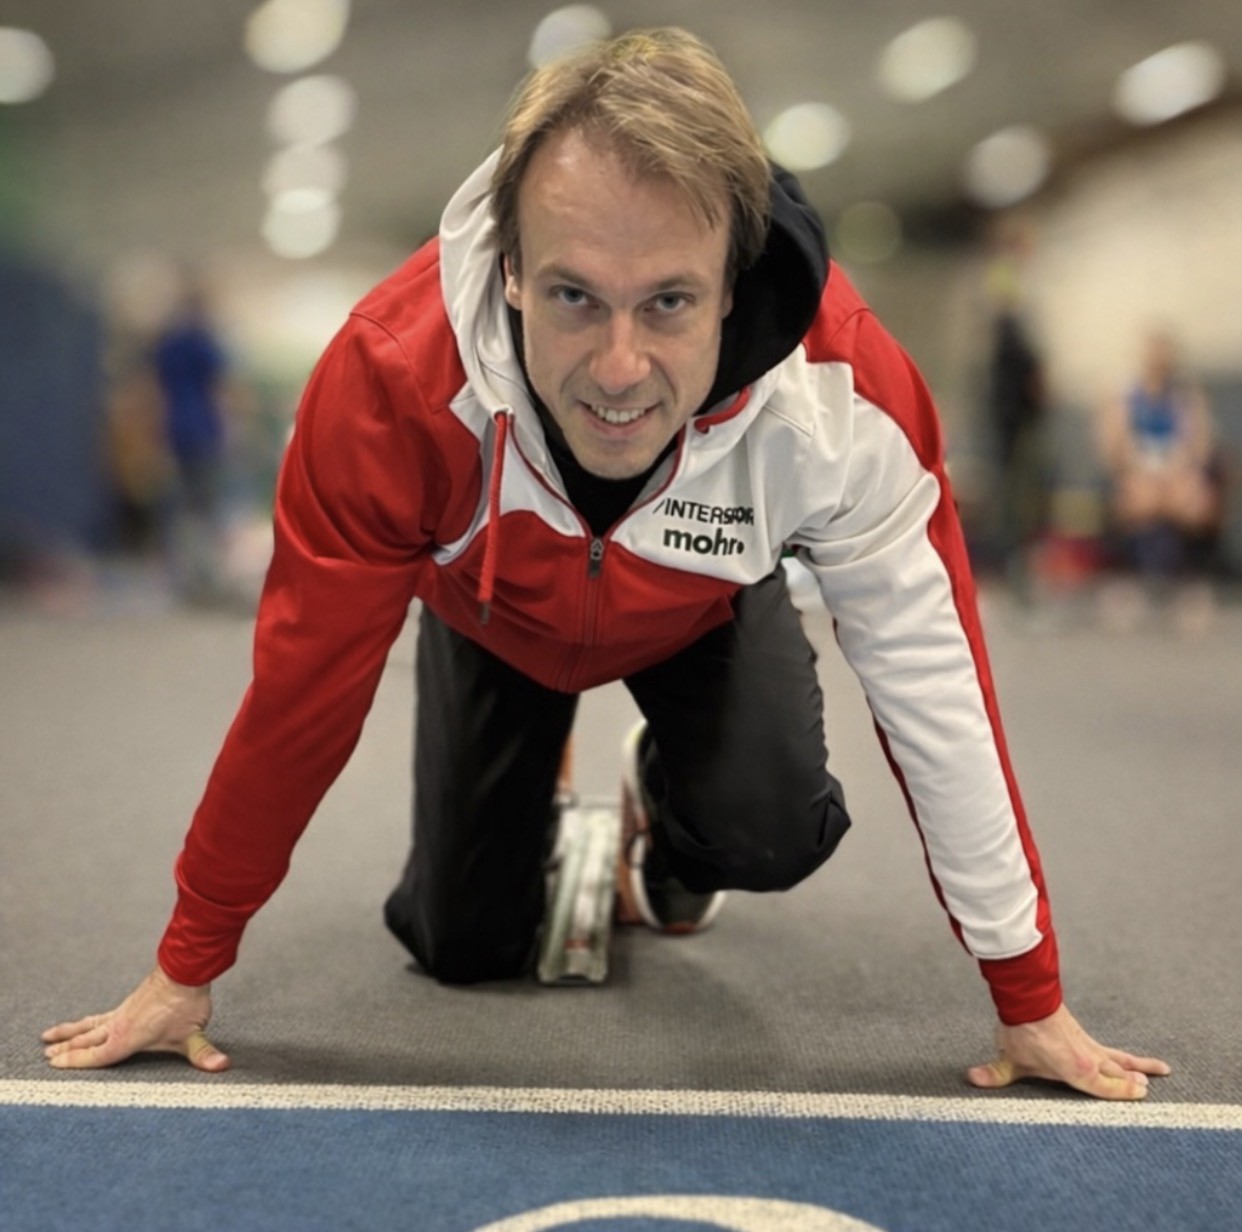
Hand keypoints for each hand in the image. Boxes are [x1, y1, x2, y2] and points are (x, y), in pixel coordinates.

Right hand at [42, 967, 229, 1071]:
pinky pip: (102, 1015)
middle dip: (66, 1049)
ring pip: (90, 1024)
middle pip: (86, 1039)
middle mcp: (118, 1025)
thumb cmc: (185, 1004)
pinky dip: (88, 1020)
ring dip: (70, 1031)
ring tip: (50, 1035)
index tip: (54, 1065)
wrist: (185, 969)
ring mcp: (123, 1011)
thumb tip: (222, 1066)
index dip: (75, 1062)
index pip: (95, 1056)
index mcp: (126, 1038)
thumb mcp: (193, 1035)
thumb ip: (203, 1054)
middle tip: (46, 1055)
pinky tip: (88, 1021)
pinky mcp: (130, 1001)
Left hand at [967, 1003, 1168, 1099]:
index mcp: (1078, 1072)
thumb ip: (994, 1073)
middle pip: (1117, 1073)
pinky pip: (1109, 1047)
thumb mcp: (1009, 1059)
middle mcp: (1089, 1059)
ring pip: (1119, 1057)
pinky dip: (1123, 1054)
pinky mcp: (1083, 1033)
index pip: (1105, 1088)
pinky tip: (1128, 1056)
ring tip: (1161, 1069)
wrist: (1030, 998)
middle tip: (1151, 1087)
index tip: (1142, 1093)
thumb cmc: (1022, 1032)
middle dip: (1133, 1082)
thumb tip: (972, 1079)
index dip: (1122, 1093)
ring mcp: (1088, 1044)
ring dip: (1139, 1065)